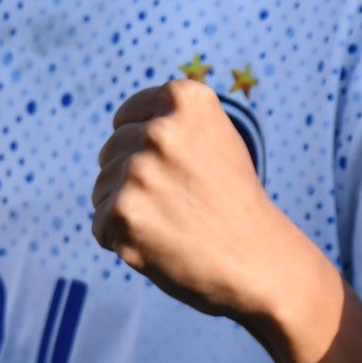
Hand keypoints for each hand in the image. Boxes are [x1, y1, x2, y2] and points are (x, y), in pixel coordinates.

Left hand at [93, 79, 335, 344]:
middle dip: (135, 180)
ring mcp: (139, 170)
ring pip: (102, 188)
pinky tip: (162, 245)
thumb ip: (172, 123)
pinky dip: (124, 241)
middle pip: (112, 151)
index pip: (126, 117)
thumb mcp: (216, 140)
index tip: (178, 171)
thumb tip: (120, 127)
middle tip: (182, 204)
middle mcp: (159, 129)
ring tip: (175, 225)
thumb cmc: (236, 203)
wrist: (260, 262)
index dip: (147, 150)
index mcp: (185, 100)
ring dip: (128, 211)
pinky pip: (101, 225)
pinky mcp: (123, 212)